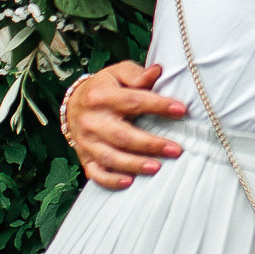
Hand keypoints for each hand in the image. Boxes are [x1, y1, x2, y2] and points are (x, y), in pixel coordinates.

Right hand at [65, 62, 185, 188]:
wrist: (73, 103)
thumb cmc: (105, 87)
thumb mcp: (118, 73)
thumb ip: (137, 75)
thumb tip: (157, 71)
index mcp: (101, 96)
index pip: (133, 101)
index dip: (158, 106)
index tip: (181, 110)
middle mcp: (92, 120)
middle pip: (122, 135)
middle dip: (150, 144)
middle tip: (176, 149)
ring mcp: (87, 141)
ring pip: (110, 157)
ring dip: (134, 164)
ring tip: (158, 167)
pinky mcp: (84, 157)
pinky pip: (96, 173)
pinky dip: (111, 180)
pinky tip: (130, 182)